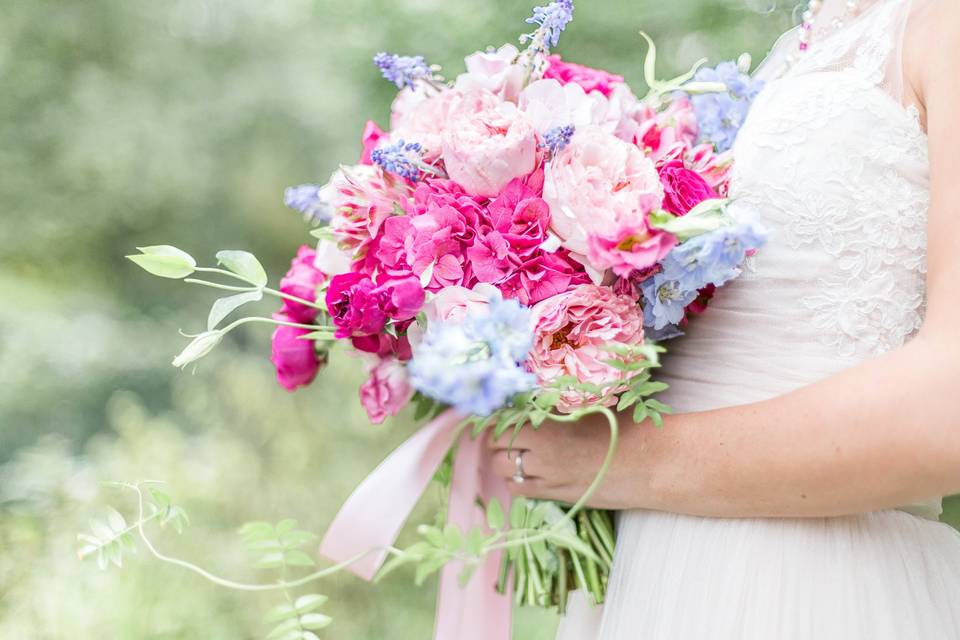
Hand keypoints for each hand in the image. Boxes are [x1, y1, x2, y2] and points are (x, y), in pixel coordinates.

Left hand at [488, 411, 661, 509]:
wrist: (650, 464)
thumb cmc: (625, 427)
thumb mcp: (587, 405)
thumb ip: (556, 404)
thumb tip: (533, 398)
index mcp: (548, 424)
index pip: (501, 420)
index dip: (494, 417)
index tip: (496, 414)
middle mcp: (542, 453)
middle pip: (497, 446)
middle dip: (496, 438)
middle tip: (505, 432)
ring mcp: (548, 477)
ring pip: (504, 470)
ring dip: (504, 460)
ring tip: (516, 452)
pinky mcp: (558, 495)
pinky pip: (521, 490)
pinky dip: (517, 480)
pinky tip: (527, 473)